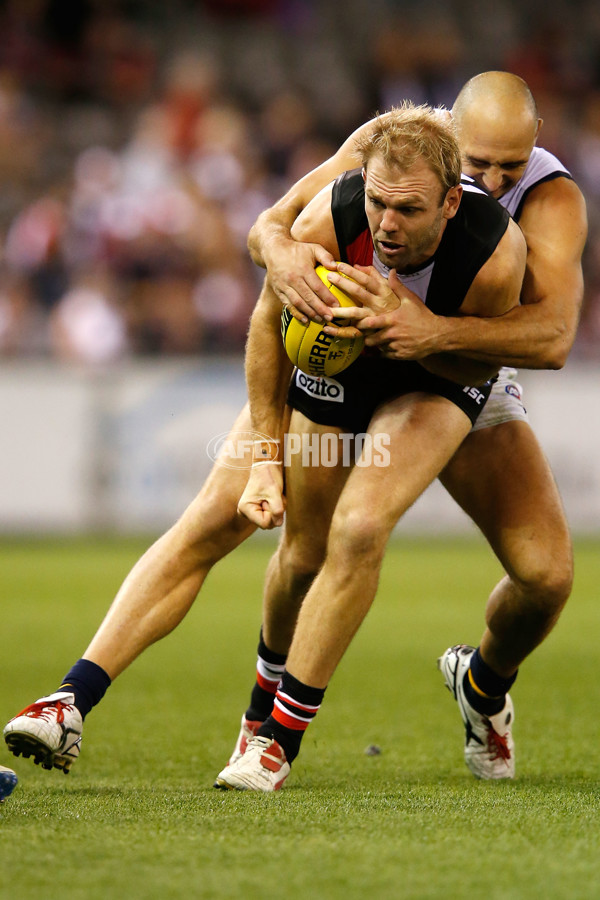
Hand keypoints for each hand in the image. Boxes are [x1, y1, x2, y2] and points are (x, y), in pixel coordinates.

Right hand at [237, 462, 284, 528]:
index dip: (273, 514)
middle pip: (267, 524)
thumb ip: (277, 510)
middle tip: (273, 497)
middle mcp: (245, 512)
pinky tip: (273, 498)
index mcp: (245, 509)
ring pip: (270, 520)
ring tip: (273, 496)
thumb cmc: (268, 476)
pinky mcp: (256, 509)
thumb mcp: (274, 493)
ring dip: (276, 509)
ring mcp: (251, 512)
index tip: (271, 500)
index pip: (264, 523)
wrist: (265, 465)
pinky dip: (275, 507)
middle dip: (274, 512)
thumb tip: (278, 523)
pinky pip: (270, 515)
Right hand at [264, 239, 338, 323]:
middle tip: (330, 317)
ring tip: (320, 319)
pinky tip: (305, 319)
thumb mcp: (313, 248)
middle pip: (308, 297)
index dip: (327, 297)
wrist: (273, 249)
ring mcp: (284, 286)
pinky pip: (288, 304)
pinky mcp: (278, 290)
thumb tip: (336, 267)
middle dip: (320, 309)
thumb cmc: (297, 249)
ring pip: (298, 303)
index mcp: (303, 269)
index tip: (337, 305)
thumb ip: (326, 256)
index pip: (317, 286)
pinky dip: (296, 313)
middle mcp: (293, 279)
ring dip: (310, 313)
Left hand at [325, 269, 446, 358]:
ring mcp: (391, 345)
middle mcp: (389, 332)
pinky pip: (382, 353)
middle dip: (345, 330)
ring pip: (372, 344)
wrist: (436, 336)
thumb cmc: (422, 316)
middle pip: (364, 333)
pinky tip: (387, 345)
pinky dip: (381, 349)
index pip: (367, 318)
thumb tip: (390, 271)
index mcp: (390, 318)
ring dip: (369, 340)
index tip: (338, 311)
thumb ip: (397, 286)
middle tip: (329, 328)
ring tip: (373, 336)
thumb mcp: (411, 300)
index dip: (351, 315)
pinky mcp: (394, 355)